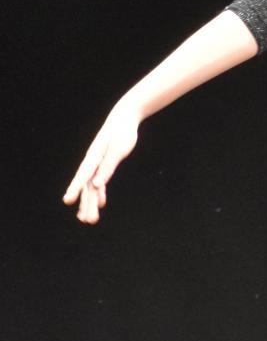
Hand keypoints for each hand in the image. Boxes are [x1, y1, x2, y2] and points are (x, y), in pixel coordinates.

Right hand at [64, 103, 141, 223]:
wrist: (124, 119)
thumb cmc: (122, 133)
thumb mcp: (118, 150)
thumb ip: (107, 167)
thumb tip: (97, 185)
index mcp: (93, 158)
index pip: (82, 177)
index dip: (74, 190)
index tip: (67, 201)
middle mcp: (92, 163)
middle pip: (87, 187)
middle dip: (86, 204)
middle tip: (87, 221)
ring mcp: (97, 164)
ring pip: (92, 187)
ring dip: (91, 203)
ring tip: (89, 219)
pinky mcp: (104, 164)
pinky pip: (99, 182)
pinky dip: (100, 193)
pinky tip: (100, 203)